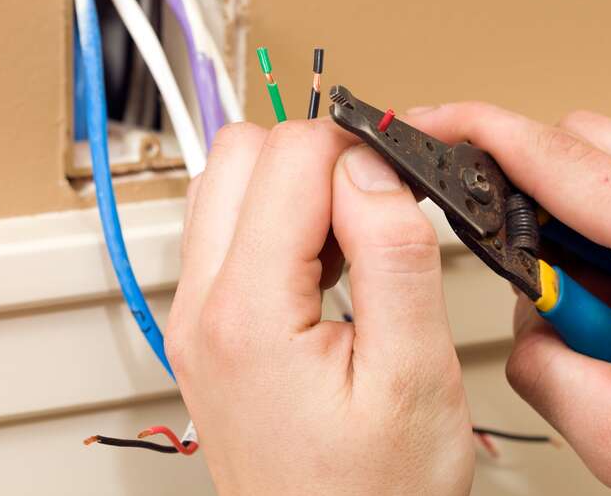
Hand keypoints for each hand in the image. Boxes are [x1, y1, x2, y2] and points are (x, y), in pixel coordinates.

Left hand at [166, 121, 473, 495]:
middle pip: (241, 152)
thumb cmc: (373, 495)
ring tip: (352, 244)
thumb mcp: (414, 375)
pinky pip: (228, 232)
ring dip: (294, 187)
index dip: (357, 150)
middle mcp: (201, 307)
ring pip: (226, 184)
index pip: (291, 154)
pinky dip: (279, 222)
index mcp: (247, 312)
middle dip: (317, 157)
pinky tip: (326, 267)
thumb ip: (393, 254)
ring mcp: (196, 318)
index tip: (398, 185)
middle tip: (373, 210)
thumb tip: (372, 164)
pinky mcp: (208, 329)